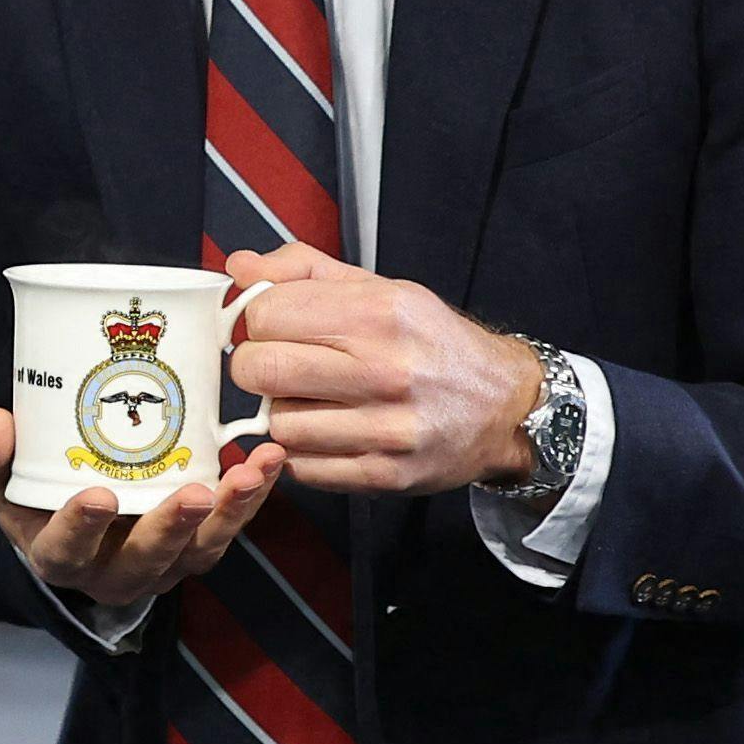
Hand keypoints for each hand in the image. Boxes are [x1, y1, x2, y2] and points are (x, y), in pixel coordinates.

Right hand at [0, 409, 285, 610]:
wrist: (72, 518)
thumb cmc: (34, 495)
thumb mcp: (1, 479)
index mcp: (59, 556)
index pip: (67, 552)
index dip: (81, 528)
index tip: (98, 496)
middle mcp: (114, 572)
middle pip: (146, 561)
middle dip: (172, 528)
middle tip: (195, 493)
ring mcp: (163, 565)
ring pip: (199, 550)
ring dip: (229, 513)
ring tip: (250, 473)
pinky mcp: (197, 548)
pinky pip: (229, 528)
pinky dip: (252, 497)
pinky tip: (270, 460)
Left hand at [223, 245, 541, 498]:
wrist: (504, 407)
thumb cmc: (434, 344)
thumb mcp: (381, 289)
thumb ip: (304, 271)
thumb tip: (239, 269)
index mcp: (381, 312)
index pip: (266, 313)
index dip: (257, 320)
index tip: (273, 327)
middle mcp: (386, 370)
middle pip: (260, 370)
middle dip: (255, 366)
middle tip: (277, 366)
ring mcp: (386, 428)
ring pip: (278, 424)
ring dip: (280, 413)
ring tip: (309, 401)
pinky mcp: (385, 474)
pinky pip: (303, 467)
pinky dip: (301, 452)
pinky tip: (325, 432)